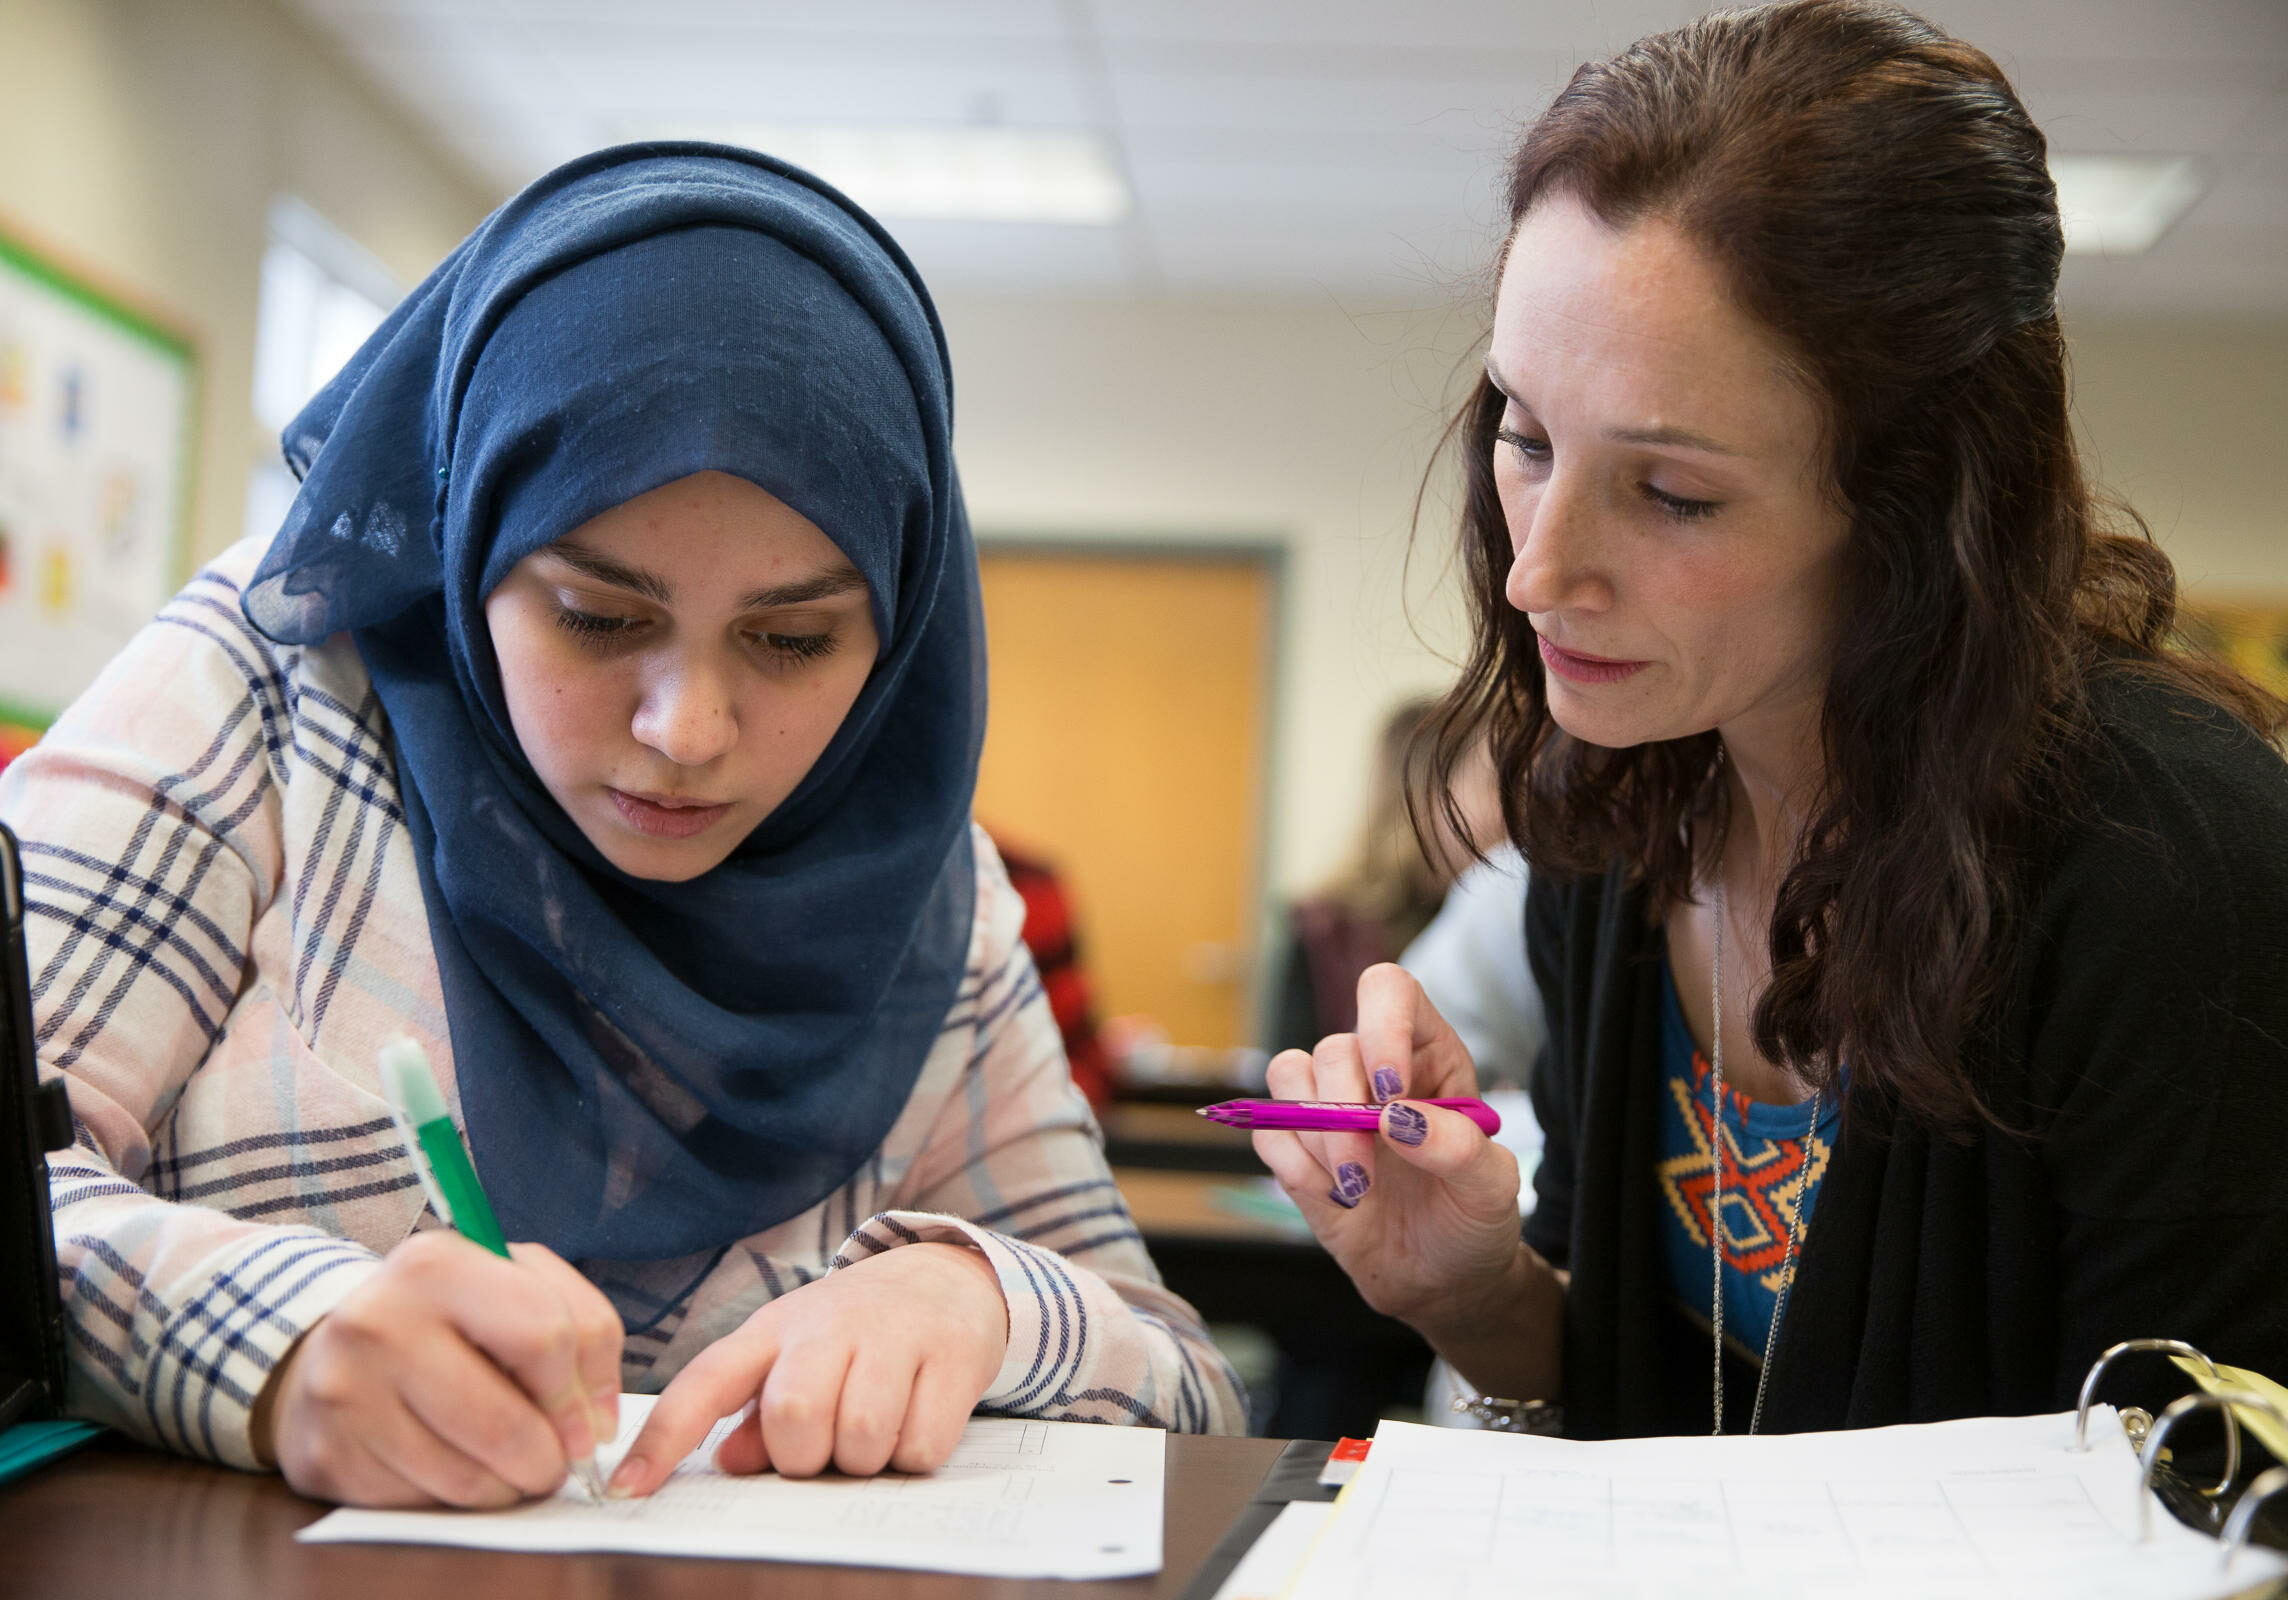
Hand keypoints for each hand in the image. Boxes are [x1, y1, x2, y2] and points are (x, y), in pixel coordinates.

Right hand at [251, 1231, 623, 1506]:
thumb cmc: (449, 1316)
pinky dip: (457, 1500)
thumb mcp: (516, 1285)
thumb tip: (597, 1424)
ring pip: (466, 1480)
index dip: (583, 1393)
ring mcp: (344, 1392)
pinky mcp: (328, 1456)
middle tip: (557, 1462)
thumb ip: (581, 1330)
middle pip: (504, 1426)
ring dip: (508, 1487)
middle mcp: (379, 1322)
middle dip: (550, 1460)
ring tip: (511, 1466)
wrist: (333, 1348)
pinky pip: (422, 1504)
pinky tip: (455, 1468)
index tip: (591, 1424)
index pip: (543, 1335)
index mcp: (436, 1264)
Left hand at [610, 1240, 1008, 1493]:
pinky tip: (915, 1421)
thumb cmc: (854, 1334)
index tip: (627, 1490)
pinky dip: (914, 1454)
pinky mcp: (951, 1353)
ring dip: (864, 1459)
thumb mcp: (794, 1358)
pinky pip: (920, 1444)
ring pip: (860, 1434)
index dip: (662, 1439)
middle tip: (825, 1445)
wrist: (947, 1275)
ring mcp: (895, 1333)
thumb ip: (754, 1412)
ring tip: (873, 1434)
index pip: (705, 1381)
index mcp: (774, 1328)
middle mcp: (830, 1323)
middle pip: (793, 1414)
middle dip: (805, 1455)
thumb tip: (730, 1463)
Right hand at [1252, 963, 1528, 1332]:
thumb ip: (1459, 1149)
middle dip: (1342, 1114)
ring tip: (1354, 1188)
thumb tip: (1399, 1118)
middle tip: (1365, 1176)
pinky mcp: (1298, 1145)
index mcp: (1430, 1056)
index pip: (1390, 992)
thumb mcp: (1491, 1189)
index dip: (1381, 1025)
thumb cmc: (1474, 1220)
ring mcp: (1330, 1105)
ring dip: (1314, 1137)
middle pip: (1333, 1048)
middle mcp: (1374, 1069)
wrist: (1442, 1279)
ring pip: (1288, 1074)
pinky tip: (1333, 1198)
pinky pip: (1267, 1128)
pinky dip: (1291, 1164)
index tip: (1390, 1090)